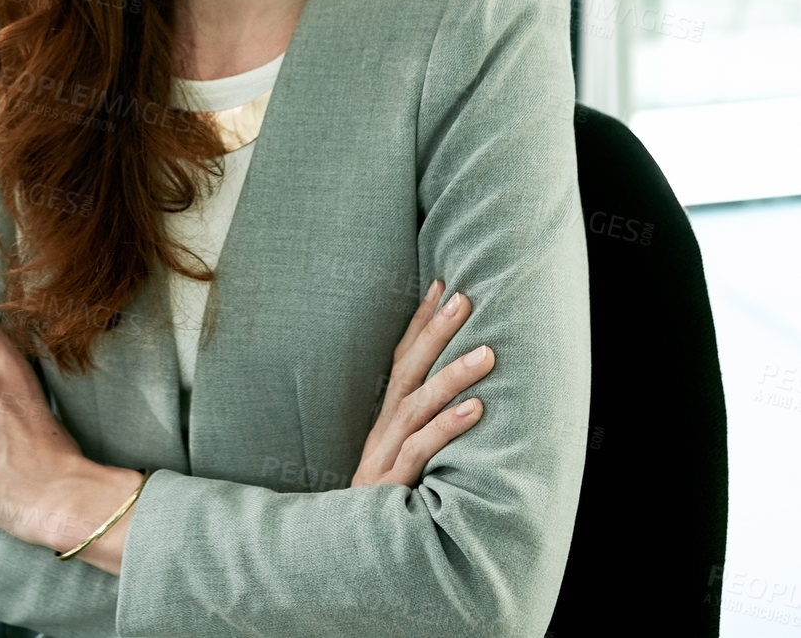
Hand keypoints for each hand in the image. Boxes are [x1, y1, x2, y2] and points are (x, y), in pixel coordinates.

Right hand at [351, 280, 493, 487]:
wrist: (345, 549)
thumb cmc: (385, 500)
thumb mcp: (401, 458)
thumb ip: (422, 428)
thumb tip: (464, 397)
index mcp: (386, 417)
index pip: (402, 358)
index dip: (420, 321)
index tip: (441, 284)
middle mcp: (384, 427)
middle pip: (408, 369)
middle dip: (435, 330)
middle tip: (465, 297)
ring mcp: (386, 452)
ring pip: (418, 404)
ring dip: (453, 375)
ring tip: (488, 353)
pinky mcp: (392, 481)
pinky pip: (422, 447)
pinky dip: (448, 426)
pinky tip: (476, 409)